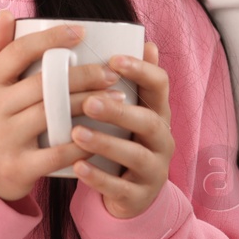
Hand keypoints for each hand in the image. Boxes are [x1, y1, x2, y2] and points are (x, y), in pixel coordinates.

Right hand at [0, 11, 115, 201]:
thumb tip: (7, 13)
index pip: (18, 51)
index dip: (50, 39)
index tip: (82, 31)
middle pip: (44, 83)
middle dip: (83, 75)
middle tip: (111, 72)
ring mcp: (3, 139)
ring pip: (54, 115)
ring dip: (91, 105)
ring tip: (118, 98)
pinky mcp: (17, 167)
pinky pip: (58, 153)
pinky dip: (84, 143)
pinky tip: (105, 134)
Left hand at [70, 41, 173, 219]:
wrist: (130, 194)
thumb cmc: (123, 141)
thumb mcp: (130, 112)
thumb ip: (133, 82)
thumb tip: (146, 41)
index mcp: (158, 113)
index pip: (160, 86)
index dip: (141, 71)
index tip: (113, 59)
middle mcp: (162, 139)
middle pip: (149, 121)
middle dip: (119, 111)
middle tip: (88, 101)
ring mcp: (154, 169)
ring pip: (136, 155)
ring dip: (105, 143)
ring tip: (76, 133)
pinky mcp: (139, 196)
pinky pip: (120, 187)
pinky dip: (99, 178)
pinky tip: (77, 168)